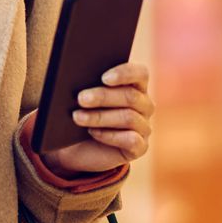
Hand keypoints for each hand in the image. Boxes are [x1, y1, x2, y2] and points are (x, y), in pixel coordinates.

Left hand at [35, 60, 152, 177]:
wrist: (77, 148)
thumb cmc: (81, 115)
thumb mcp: (81, 99)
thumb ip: (84, 85)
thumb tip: (77, 78)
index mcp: (135, 86)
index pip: (140, 74)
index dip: (124, 73)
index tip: (104, 78)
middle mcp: (144, 105)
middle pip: (131, 96)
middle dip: (103, 96)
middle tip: (81, 98)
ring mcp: (144, 127)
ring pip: (129, 117)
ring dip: (100, 117)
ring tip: (78, 117)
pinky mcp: (140, 147)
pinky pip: (131, 139)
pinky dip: (110, 136)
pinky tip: (93, 132)